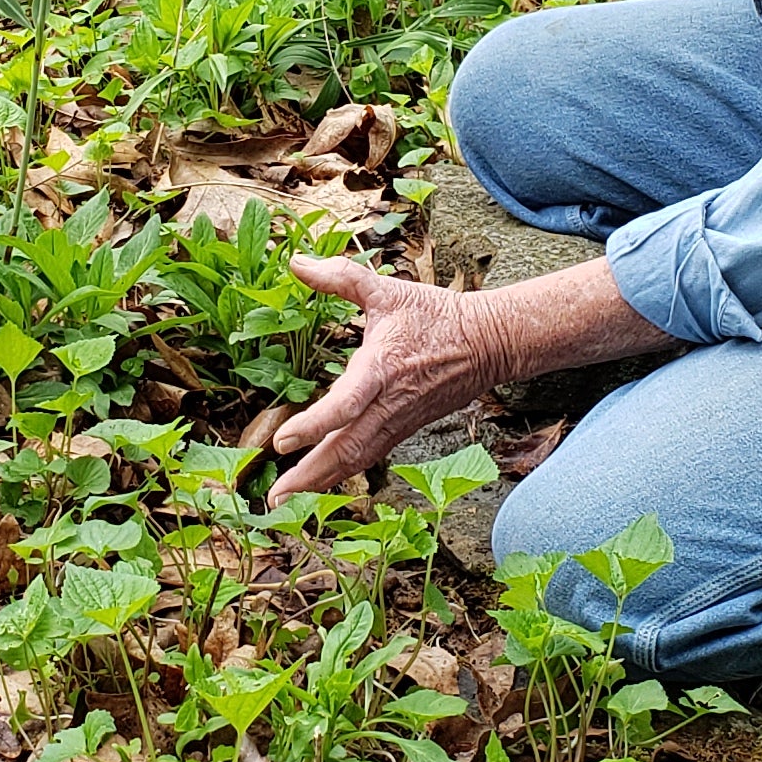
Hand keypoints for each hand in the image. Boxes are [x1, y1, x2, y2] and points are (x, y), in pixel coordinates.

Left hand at [267, 255, 675, 501]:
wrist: (487, 344)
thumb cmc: (435, 316)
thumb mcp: (388, 291)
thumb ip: (340, 278)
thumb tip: (297, 262)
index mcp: (382, 368)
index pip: (346, 404)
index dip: (314, 425)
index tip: (281, 441)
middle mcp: (389, 403)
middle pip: (347, 448)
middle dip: (309, 475)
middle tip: (275, 498)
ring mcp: (398, 421)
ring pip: (357, 459)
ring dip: (322, 481)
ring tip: (287, 499)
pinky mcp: (404, 429)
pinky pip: (370, 456)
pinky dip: (343, 472)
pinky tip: (320, 482)